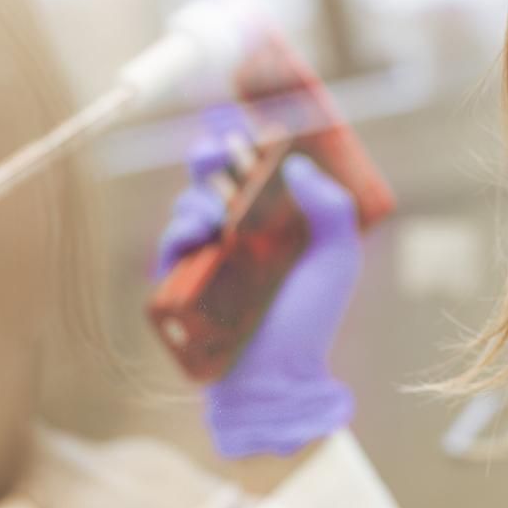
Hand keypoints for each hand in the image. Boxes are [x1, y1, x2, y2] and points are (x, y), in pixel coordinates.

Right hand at [152, 109, 361, 457]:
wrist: (277, 378)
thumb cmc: (310, 321)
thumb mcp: (337, 259)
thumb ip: (331, 208)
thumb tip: (298, 166)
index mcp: (273, 224)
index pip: (254, 172)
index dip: (246, 146)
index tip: (248, 129)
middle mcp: (238, 235)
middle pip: (212, 180)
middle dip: (208, 156)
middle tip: (215, 149)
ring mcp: (208, 258)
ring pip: (189, 207)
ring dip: (195, 198)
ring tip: (211, 214)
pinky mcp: (183, 282)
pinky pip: (170, 245)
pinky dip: (177, 231)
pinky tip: (195, 233)